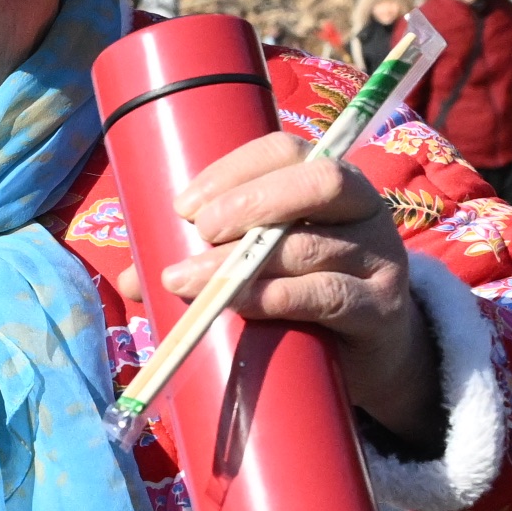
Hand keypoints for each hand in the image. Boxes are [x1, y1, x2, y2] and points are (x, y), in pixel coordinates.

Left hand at [147, 132, 442, 444]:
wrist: (371, 359)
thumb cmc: (302, 298)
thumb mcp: (258, 267)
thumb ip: (201, 260)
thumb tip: (130, 278)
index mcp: (328, 183)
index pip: (287, 151)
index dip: (234, 169)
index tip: (184, 206)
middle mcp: (364, 209)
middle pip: (319, 182)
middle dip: (250, 202)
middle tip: (198, 233)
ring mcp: (379, 258)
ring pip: (313, 246)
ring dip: (241, 262)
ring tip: (187, 281)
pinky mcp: (381, 308)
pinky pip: (327, 295)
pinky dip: (275, 297)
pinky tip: (236, 303)